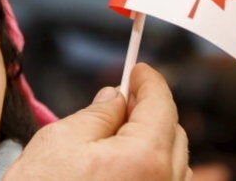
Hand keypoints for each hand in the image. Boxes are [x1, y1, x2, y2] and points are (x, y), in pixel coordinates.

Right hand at [3, 63, 190, 179]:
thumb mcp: (61, 139)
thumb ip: (97, 113)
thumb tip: (115, 97)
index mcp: (145, 158)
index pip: (161, 104)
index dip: (149, 81)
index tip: (138, 70)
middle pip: (173, 131)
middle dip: (150, 109)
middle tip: (122, 96)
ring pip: (173, 160)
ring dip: (153, 138)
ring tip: (118, 130)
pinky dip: (151, 165)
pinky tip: (123, 161)